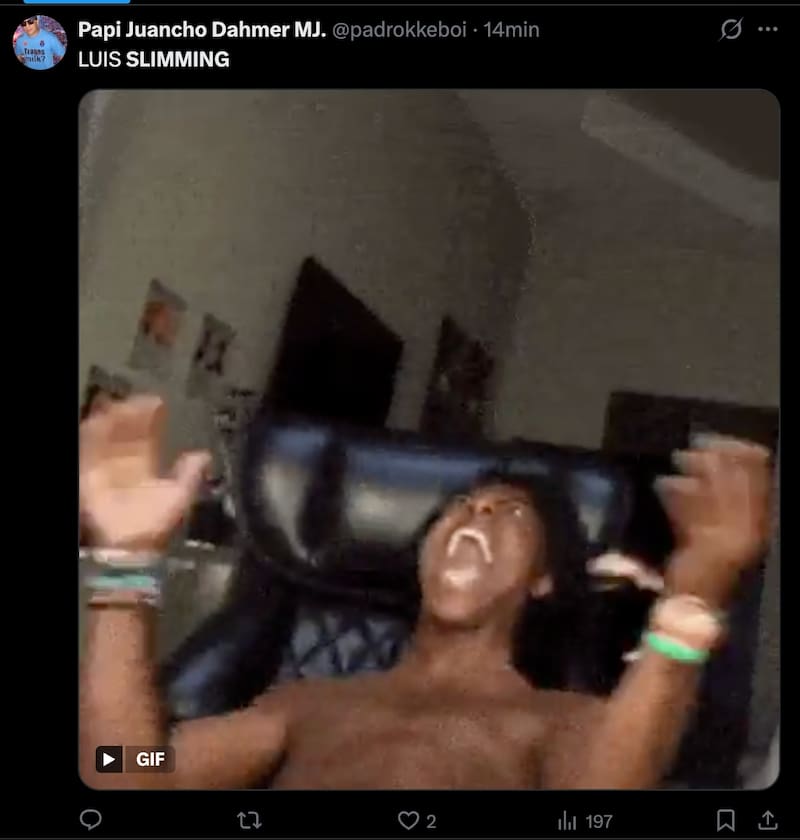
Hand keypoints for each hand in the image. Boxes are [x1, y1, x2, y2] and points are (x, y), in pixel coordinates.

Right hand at [79, 396, 210, 550]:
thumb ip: (190, 474)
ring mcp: (106, 467)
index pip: (146, 437)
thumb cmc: (154, 522)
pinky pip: (89, 448)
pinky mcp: (89, 472)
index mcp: (145, 467)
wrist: (129, 542)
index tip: (156, 401)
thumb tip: (204, 454)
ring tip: (117, 401)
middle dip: (130, 414)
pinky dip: (92, 432)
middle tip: (136, 397)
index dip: (151, 420)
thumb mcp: (178, 495)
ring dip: (111, 419)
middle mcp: (125, 464)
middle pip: (126, 432)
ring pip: (107, 436)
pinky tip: (98, 417)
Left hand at [657, 435, 772, 607]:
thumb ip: (725, 506)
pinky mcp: (697, 544)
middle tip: (703, 439)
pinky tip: (665, 481)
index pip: (759, 485)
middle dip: (719, 458)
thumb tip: (715, 467)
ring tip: (682, 455)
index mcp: (758, 528)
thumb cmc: (711, 567)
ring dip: (696, 471)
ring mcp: (722, 537)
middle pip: (736, 484)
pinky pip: (687, 511)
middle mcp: (745, 531)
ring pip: (711, 493)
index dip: (746, 459)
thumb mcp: (726, 534)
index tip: (731, 441)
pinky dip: (676, 494)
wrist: (698, 601)